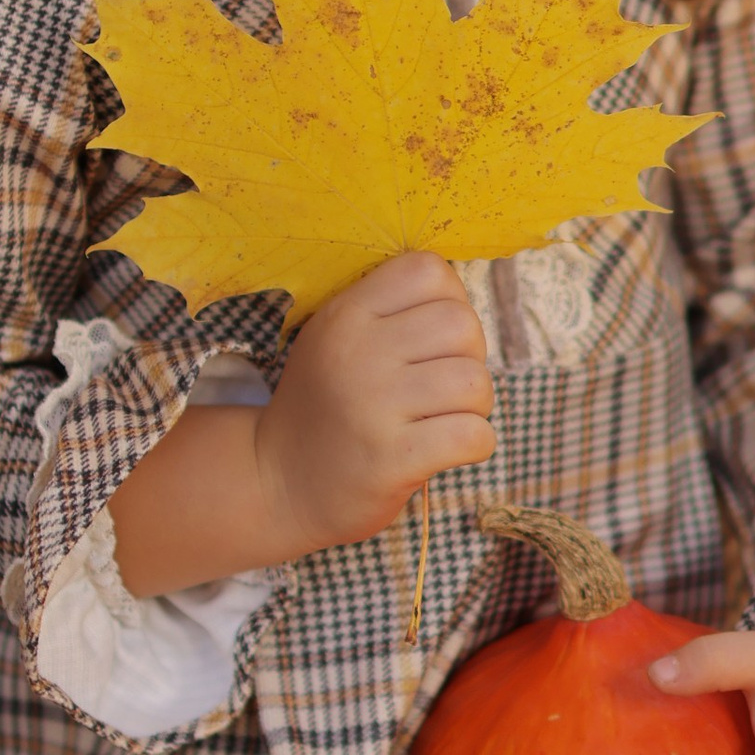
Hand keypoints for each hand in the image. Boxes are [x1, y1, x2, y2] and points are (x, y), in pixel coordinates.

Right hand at [250, 251, 494, 560]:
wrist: (280, 484)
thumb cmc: (326, 407)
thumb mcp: (335, 340)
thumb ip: (389, 311)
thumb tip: (461, 297)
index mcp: (346, 315)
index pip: (428, 270)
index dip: (449, 300)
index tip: (432, 337)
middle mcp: (358, 353)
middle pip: (463, 324)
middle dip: (469, 356)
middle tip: (443, 385)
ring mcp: (374, 407)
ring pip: (475, 382)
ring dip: (474, 405)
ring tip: (444, 418)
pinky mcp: (392, 459)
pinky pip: (474, 436)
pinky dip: (475, 445)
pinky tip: (447, 449)